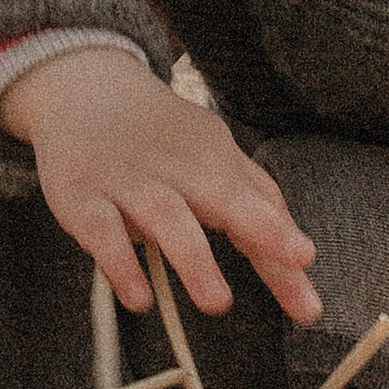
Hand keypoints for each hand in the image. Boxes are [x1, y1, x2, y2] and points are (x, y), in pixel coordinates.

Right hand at [0, 48, 321, 327]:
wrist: (79, 86)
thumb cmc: (156, 135)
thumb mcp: (207, 153)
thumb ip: (252, 199)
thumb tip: (298, 252)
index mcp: (212, 155)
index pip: (256, 199)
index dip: (282, 235)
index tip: (309, 269)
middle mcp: (176, 165)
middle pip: (224, 192)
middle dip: (262, 225)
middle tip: (297, 259)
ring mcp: (128, 180)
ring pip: (167, 215)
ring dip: (194, 259)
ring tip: (218, 303)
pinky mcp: (81, 196)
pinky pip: (102, 232)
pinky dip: (121, 265)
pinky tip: (140, 299)